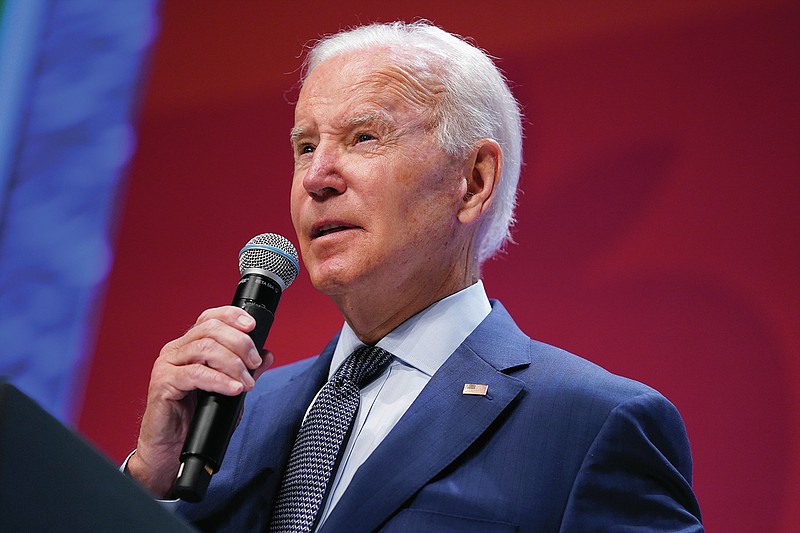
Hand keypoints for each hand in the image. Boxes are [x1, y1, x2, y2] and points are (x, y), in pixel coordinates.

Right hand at [126, 306, 273, 496]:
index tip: (253, 326)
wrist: (170, 449)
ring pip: (205, 348)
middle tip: (254, 363)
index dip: (232, 316)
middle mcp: (177, 350)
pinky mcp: (162, 383)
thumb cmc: (195, 418)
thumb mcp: (228, 391)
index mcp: (190, 345)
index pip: (210, 318)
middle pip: (211, 330)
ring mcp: (167, 365)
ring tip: (246, 382)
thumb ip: (245, 370)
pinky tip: (233, 388)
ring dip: (233, 363)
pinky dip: (219, 380)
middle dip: (240, 343)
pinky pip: (195, 374)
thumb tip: (267, 354)